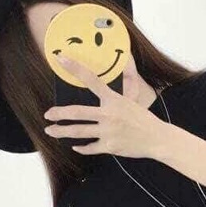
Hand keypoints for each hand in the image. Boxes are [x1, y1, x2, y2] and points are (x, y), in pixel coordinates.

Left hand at [43, 54, 175, 158]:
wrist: (157, 139)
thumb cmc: (145, 119)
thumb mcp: (133, 100)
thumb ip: (127, 84)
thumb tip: (129, 63)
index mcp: (114, 100)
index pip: (91, 80)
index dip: (75, 68)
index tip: (60, 59)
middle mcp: (108, 115)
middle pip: (77, 113)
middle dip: (59, 114)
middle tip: (48, 115)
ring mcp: (108, 132)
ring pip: (78, 132)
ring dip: (62, 132)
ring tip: (51, 131)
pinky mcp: (110, 147)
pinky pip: (90, 147)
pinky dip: (81, 147)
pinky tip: (75, 145)